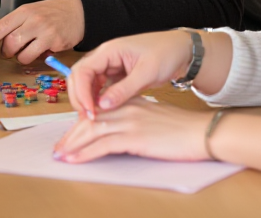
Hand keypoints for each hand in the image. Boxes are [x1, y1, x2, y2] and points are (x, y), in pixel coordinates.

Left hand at [0, 0, 84, 64]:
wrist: (80, 12)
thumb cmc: (53, 13)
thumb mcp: (32, 11)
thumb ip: (17, 23)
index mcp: (23, 11)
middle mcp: (31, 19)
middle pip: (8, 42)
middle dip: (5, 51)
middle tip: (9, 52)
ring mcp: (43, 30)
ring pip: (20, 52)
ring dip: (19, 56)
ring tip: (27, 51)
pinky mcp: (54, 41)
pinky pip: (35, 57)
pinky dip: (34, 58)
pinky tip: (41, 51)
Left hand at [53, 98, 210, 163]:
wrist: (201, 132)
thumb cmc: (182, 129)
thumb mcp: (153, 117)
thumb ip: (135, 119)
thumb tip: (117, 131)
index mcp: (130, 101)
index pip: (97, 109)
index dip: (79, 123)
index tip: (69, 135)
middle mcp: (126, 107)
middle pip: (89, 119)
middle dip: (70, 135)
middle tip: (59, 148)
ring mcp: (130, 121)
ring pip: (91, 131)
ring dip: (72, 145)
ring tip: (60, 155)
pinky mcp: (135, 137)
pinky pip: (102, 145)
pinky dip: (85, 153)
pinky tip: (75, 160)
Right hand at [66, 31, 193, 119]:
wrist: (180, 50)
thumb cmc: (166, 54)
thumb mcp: (147, 73)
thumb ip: (124, 90)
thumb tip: (102, 106)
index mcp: (109, 51)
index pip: (82, 70)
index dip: (81, 92)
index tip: (89, 112)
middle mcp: (104, 57)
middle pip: (78, 77)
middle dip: (79, 98)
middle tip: (88, 119)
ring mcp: (108, 66)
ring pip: (87, 84)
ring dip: (86, 100)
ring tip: (94, 119)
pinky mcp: (114, 75)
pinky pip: (99, 88)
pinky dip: (97, 100)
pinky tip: (103, 113)